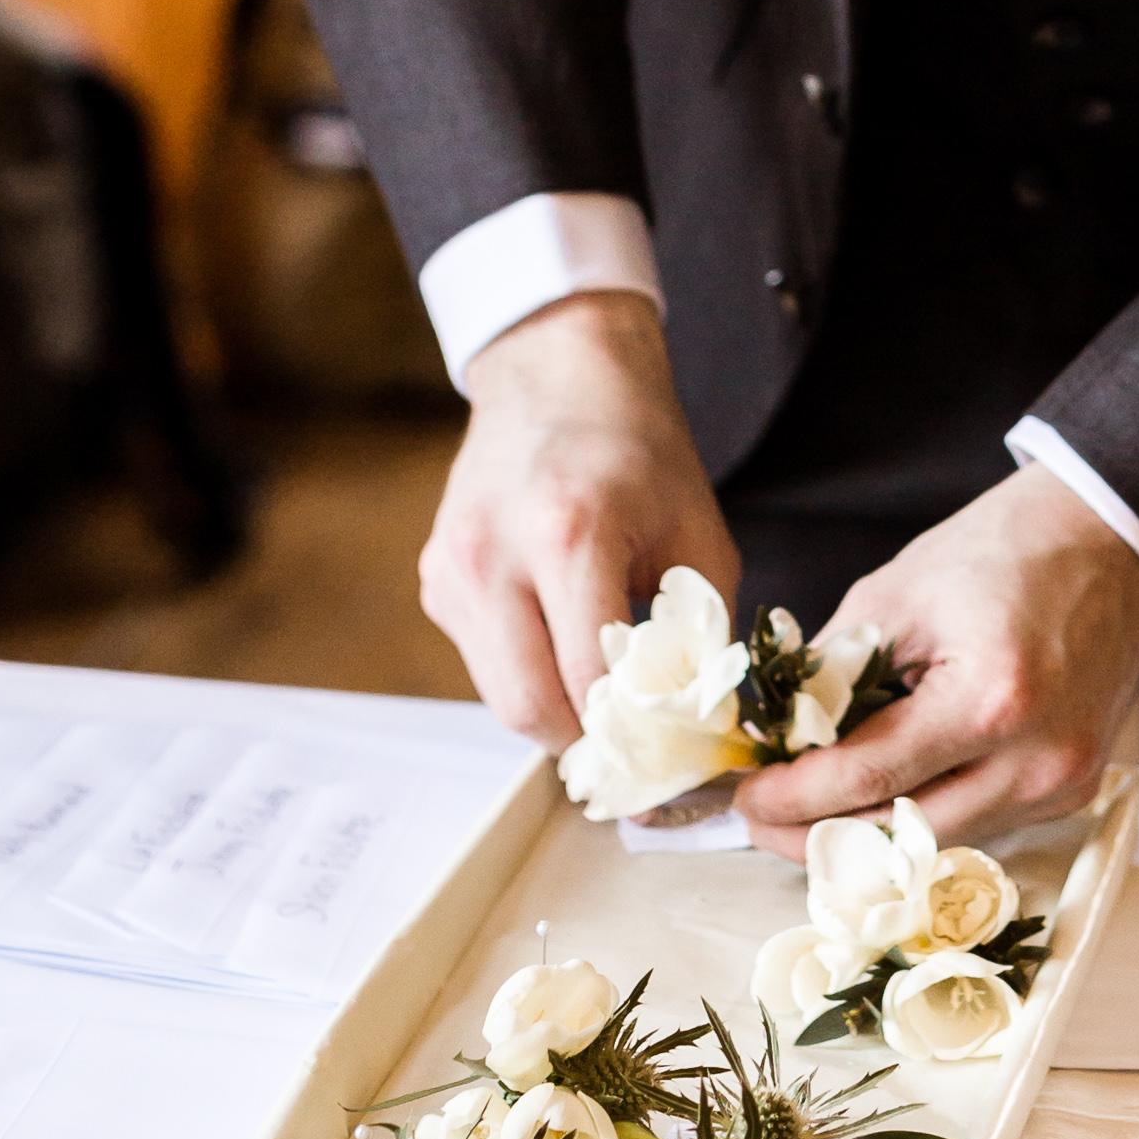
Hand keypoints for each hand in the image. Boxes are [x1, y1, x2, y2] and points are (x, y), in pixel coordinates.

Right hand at [418, 292, 735, 746]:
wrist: (559, 373)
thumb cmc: (639, 450)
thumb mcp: (696, 534)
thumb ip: (700, 636)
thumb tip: (703, 725)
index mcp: (568, 535)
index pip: (589, 680)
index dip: (632, 736)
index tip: (666, 764)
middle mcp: (493, 554)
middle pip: (526, 706)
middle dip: (585, 742)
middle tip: (632, 750)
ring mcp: (452, 568)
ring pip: (497, 694)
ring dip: (552, 711)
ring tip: (602, 694)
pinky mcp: (435, 579)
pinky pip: (481, 658)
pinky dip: (525, 670)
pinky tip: (561, 637)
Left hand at [734, 465, 1138, 848]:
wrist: (1104, 540)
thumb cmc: (1002, 550)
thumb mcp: (895, 595)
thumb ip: (832, 674)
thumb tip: (778, 738)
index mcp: (991, 700)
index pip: (870, 777)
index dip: (796, 797)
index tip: (746, 797)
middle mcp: (1037, 760)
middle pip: (905, 835)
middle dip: (822, 836)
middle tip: (766, 818)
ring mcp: (1063, 783)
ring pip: (942, 842)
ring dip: (872, 833)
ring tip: (813, 808)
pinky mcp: (1074, 788)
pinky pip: (982, 826)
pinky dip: (926, 816)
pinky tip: (885, 793)